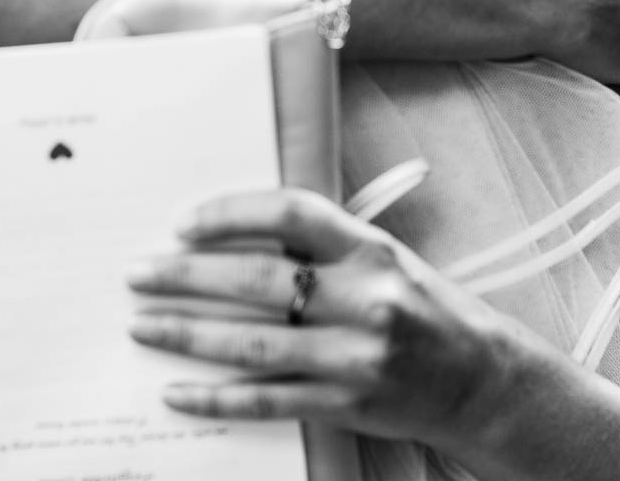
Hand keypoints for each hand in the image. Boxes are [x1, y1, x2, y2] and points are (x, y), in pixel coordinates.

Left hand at [126, 188, 528, 454]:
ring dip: (187, 334)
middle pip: (258, 282)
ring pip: (253, 344)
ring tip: (141, 326)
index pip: (292, 215)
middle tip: (137, 274)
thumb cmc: (426, 311)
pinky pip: (267, 400)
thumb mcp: (386, 262)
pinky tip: (176, 392)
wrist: (482, 381)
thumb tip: (237, 240)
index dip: (232, 214)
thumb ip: (325, 250)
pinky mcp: (347, 405)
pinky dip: (215, 397)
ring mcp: (356, 357)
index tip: (183, 224)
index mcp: (372, 250)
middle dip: (186, 277)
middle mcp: (366, 299)